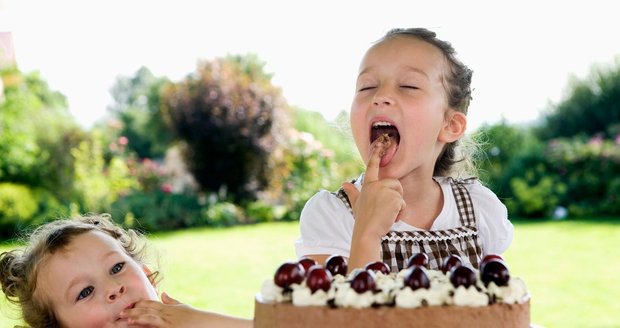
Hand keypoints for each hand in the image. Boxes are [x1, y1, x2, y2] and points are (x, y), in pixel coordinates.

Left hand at [121, 292, 251, 327]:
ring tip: (126, 320)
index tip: (129, 305)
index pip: (152, 304)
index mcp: (171, 308)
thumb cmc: (197, 318)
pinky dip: (148, 327)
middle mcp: (169, 314)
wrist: (209, 323)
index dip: (140, 305)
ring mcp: (171, 322)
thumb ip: (172, 301)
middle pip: (149, 311)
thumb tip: (163, 293)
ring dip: (138, 319)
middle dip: (135, 312)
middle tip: (122, 313)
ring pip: (151, 319)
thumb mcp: (184, 307)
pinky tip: (140, 327)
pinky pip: (157, 327)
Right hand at [342, 139, 405, 269]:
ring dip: (398, 206)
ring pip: (400, 194)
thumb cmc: (362, 219)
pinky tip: (390, 218)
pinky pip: (403, 204)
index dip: (376, 154)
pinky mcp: (394, 198)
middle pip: (396, 183)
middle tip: (386, 209)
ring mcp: (385, 191)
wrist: (367, 233)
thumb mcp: (356, 204)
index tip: (381, 141)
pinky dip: (399, 213)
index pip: (372, 166)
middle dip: (396, 196)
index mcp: (368, 185)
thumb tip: (344, 183)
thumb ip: (352, 192)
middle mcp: (376, 185)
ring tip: (387, 214)